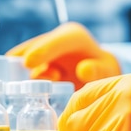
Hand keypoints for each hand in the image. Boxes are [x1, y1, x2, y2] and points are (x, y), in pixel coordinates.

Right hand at [6, 22, 120, 88]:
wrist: (98, 75)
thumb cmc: (104, 72)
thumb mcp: (107, 72)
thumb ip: (98, 71)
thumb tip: (82, 70)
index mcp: (73, 37)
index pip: (57, 40)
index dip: (42, 50)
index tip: (29, 63)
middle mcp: (54, 42)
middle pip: (33, 47)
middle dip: (25, 60)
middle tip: (23, 79)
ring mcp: (43, 54)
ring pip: (25, 62)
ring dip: (29, 76)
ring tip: (49, 84)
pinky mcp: (36, 67)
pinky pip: (23, 74)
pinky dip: (23, 84)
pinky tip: (29, 93)